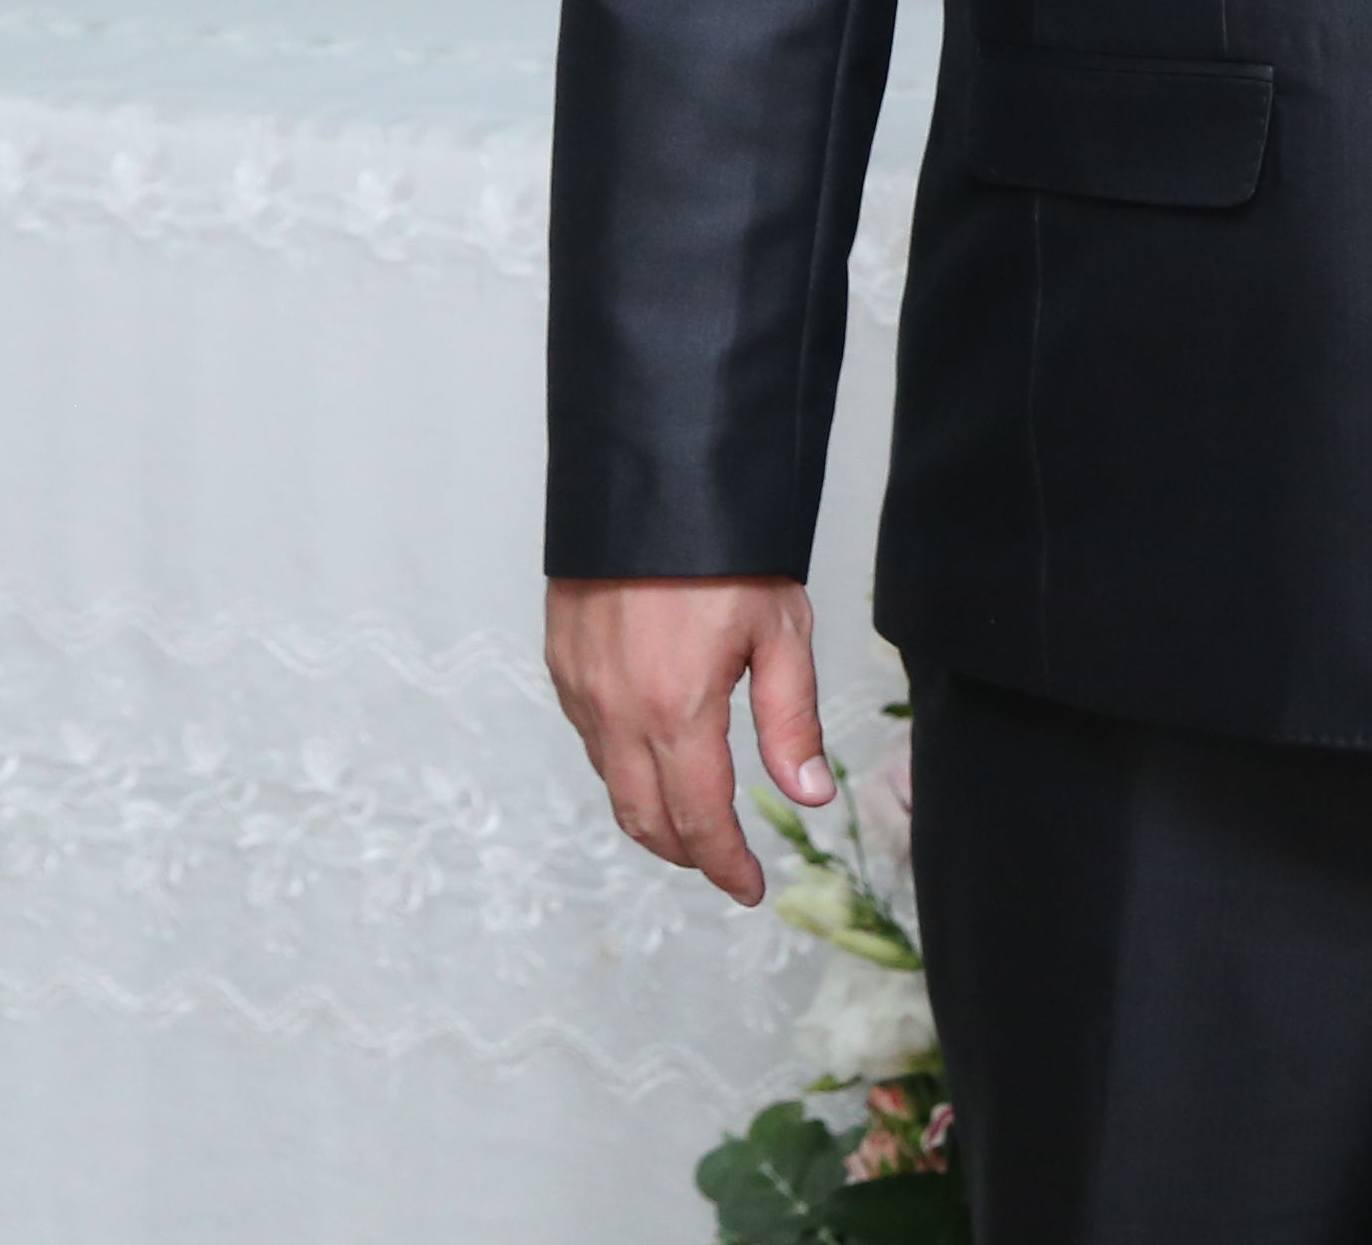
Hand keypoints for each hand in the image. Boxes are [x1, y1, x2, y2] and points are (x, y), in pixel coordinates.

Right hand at [547, 574, 828, 903]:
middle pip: (645, 819)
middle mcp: (616, 712)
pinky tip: (655, 758)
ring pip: (613, 783)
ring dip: (652, 815)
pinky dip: (623, 768)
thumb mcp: (782, 631)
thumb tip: (810, 794)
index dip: (725, 865)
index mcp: (676, 711)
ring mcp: (580, 691)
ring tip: (695, 820)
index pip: (699, 819)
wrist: (652, 482)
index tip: (749, 888)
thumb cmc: (727, 551)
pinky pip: (591, 740)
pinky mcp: (561, 665)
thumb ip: (792, 721)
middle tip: (724, 864)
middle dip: (687, 853)